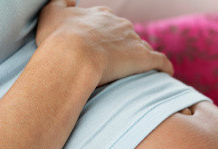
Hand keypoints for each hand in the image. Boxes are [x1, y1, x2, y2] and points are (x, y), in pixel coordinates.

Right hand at [36, 0, 173, 85]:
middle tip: (117, 62)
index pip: (107, 22)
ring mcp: (133, 40)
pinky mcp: (144, 58)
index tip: (101, 46)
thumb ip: (60, 3)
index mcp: (100, 15)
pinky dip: (164, 66)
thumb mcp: (51, 13)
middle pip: (126, 34)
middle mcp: (119, 24)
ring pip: (142, 47)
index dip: (105, 34)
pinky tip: (166, 72)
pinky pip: (160, 61)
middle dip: (123, 45)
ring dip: (141, 56)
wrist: (73, 57)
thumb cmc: (58, 39)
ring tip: (140, 70)